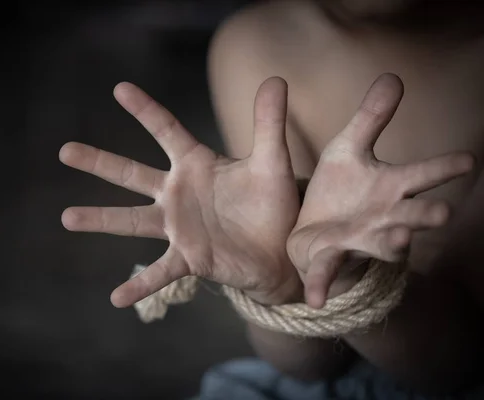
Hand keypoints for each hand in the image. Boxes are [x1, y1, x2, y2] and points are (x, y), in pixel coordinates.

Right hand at [60, 77, 301, 306]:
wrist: (282, 249)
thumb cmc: (274, 203)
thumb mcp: (272, 162)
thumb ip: (269, 124)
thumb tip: (275, 79)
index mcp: (197, 164)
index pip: (166, 131)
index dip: (145, 109)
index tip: (120, 88)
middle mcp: (178, 193)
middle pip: (131, 173)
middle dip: (99, 162)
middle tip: (65, 151)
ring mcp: (178, 226)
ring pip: (132, 220)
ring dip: (100, 219)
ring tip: (67, 217)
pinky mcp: (188, 257)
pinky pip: (159, 271)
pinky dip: (139, 284)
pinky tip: (116, 298)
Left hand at [286, 73, 474, 307]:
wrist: (314, 229)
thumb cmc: (339, 189)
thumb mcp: (348, 148)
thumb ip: (371, 118)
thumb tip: (393, 76)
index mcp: (389, 188)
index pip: (420, 175)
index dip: (442, 168)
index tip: (468, 160)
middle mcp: (383, 218)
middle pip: (410, 215)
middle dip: (424, 215)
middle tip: (442, 212)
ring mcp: (358, 241)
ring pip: (379, 244)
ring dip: (390, 244)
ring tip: (400, 241)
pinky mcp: (329, 258)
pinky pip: (326, 273)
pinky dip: (322, 285)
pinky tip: (315, 299)